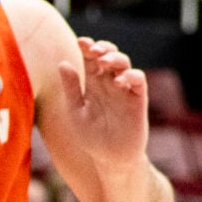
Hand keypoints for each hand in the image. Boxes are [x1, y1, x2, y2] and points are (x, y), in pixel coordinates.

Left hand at [60, 36, 151, 168]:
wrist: (110, 160)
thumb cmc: (92, 138)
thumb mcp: (76, 112)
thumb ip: (71, 89)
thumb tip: (62, 63)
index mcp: (93, 84)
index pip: (91, 59)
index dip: (88, 48)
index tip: (81, 42)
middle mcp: (109, 83)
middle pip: (109, 56)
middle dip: (102, 48)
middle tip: (93, 49)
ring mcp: (125, 90)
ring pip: (124, 64)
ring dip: (115, 58)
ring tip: (104, 61)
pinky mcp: (138, 99)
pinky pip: (138, 80)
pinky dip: (130, 75)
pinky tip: (119, 81)